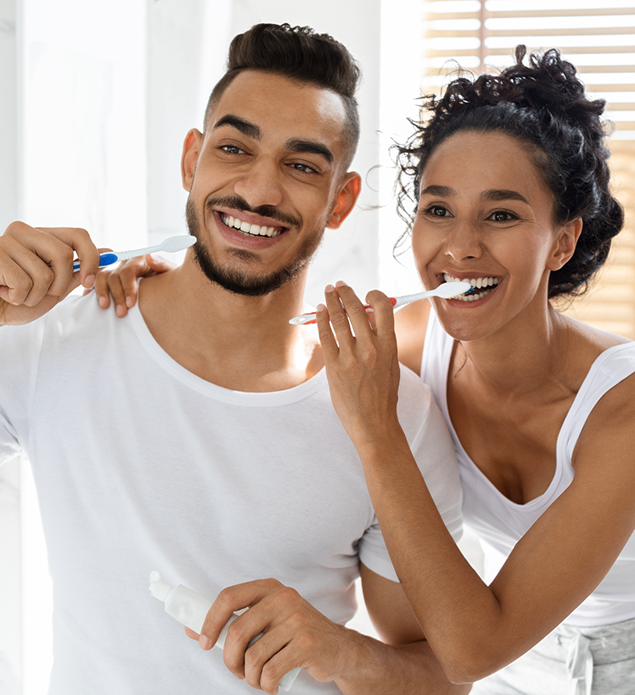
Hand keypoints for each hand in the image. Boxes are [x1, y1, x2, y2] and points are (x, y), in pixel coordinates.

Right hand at [0, 221, 99, 325]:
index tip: (88, 282)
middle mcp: (24, 232)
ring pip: (45, 274)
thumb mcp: (54, 287)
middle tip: (41, 292)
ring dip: (35, 295)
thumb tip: (108, 253)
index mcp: (41, 236)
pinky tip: (5, 292)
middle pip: (65, 255)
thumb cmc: (18, 298)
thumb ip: (77, 271)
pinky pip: (24, 283)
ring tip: (17, 292)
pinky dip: (19, 297)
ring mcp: (7, 241)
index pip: (79, 234)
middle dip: (60, 284)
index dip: (91, 258)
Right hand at [92, 253, 174, 316]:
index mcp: (139, 261)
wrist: (165, 290)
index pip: (129, 271)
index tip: (131, 304)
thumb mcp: (169, 274)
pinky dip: (92, 290)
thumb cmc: (168, 282)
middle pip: (114, 276)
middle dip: (117, 295)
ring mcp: (115, 271)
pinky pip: (96, 282)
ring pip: (102, 278)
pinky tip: (89, 299)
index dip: (128, 287)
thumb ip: (162, 265)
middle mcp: (125, 264)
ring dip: (102, 293)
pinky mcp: (109, 280)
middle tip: (121, 313)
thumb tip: (150, 257)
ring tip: (105, 308)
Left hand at [188, 578, 355, 693]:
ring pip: (252, 656)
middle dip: (229, 659)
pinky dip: (266, 685)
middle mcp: (283, 598)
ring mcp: (297, 620)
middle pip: (237, 631)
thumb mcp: (268, 620)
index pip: (229, 597)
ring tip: (259, 678)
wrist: (339, 649)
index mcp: (269, 588)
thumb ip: (236, 622)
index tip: (202, 642)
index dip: (210, 620)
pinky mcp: (307, 643)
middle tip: (235, 670)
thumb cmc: (295, 635)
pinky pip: (270, 671)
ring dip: (250, 677)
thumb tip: (192, 630)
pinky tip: (272, 684)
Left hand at [316, 282, 401, 446]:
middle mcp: (371, 348)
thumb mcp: (391, 364)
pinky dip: (321, 319)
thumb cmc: (383, 395)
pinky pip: (326, 335)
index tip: (366, 293)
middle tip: (339, 285)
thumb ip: (382, 341)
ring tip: (328, 292)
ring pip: (339, 318)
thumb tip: (370, 317)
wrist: (374, 423)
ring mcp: (351, 357)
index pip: (383, 308)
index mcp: (390, 346)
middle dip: (346, 292)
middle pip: (357, 309)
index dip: (374, 295)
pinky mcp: (335, 366)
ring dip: (332, 301)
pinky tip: (320, 311)